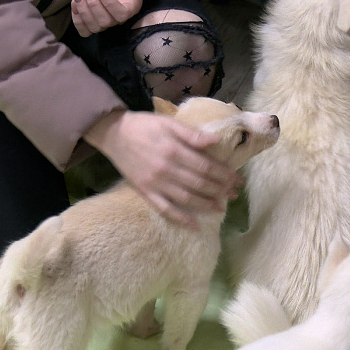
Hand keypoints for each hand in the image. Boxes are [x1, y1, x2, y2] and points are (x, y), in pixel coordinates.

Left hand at [70, 0, 146, 36]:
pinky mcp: (93, 21)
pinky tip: (74, 2)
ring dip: (82, 9)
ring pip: (93, 27)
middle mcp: (118, 19)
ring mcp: (105, 22)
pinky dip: (77, 19)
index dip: (106, 1)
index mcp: (131, 9)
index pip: (120, 14)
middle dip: (92, 2)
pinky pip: (84, 31)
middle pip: (105, 22)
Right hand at [83, 110, 240, 227]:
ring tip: (221, 208)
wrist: (112, 134)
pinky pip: (165, 209)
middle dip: (220, 190)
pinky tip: (194, 226)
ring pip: (186, 198)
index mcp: (174, 151)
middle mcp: (167, 169)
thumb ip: (192, 134)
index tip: (236, 179)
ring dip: (206, 205)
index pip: (206, 166)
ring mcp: (156, 183)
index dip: (224, 174)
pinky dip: (180, 219)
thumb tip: (216, 140)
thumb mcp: (169, 123)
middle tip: (234, 193)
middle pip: (200, 184)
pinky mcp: (146, 192)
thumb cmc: (144, 126)